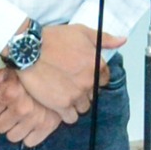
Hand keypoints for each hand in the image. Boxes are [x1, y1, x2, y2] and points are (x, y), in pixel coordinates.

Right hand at [0, 24, 119, 143]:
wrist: (28, 49)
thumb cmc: (53, 38)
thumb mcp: (81, 31)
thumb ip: (104, 38)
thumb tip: (122, 40)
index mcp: (96, 65)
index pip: (104, 79)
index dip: (94, 77)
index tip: (83, 75)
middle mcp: (89, 81)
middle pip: (93, 94)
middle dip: (84, 90)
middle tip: (70, 83)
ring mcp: (76, 95)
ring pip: (83, 107)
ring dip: (75, 102)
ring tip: (63, 93)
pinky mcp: (61, 105)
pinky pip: (70, 117)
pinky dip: (66, 113)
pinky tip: (58, 104)